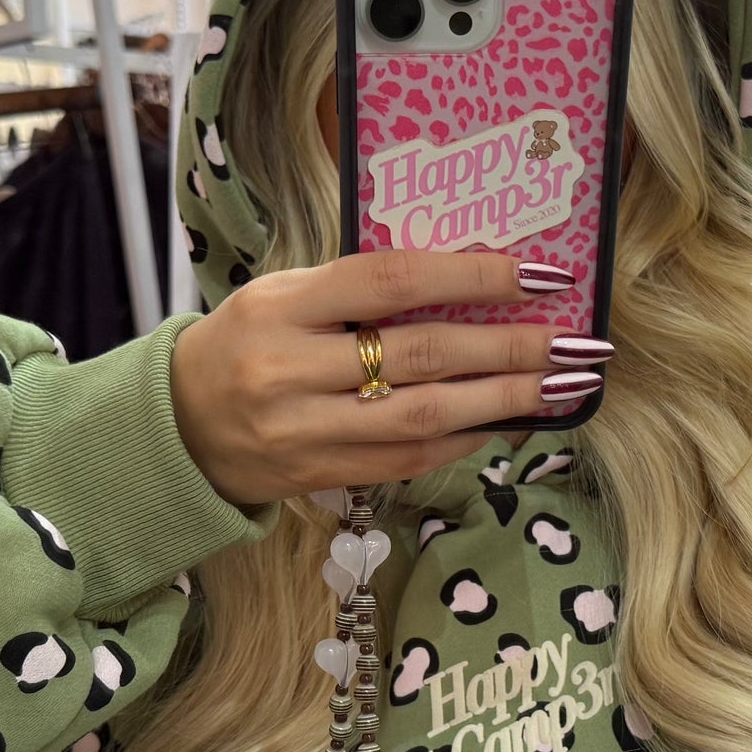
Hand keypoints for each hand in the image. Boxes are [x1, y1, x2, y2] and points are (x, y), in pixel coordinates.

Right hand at [170, 248, 604, 505]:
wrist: (176, 427)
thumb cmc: (244, 343)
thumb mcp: (284, 295)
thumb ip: (360, 289)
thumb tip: (468, 283)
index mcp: (282, 305)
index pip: (392, 281)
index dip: (471, 276)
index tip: (538, 275)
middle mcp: (291, 369)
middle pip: (421, 355)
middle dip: (509, 348)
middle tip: (575, 341)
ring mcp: (305, 431)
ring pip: (424, 417)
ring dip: (503, 400)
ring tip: (561, 384)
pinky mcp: (320, 476)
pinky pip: (408, 459)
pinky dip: (465, 440)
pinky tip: (507, 422)